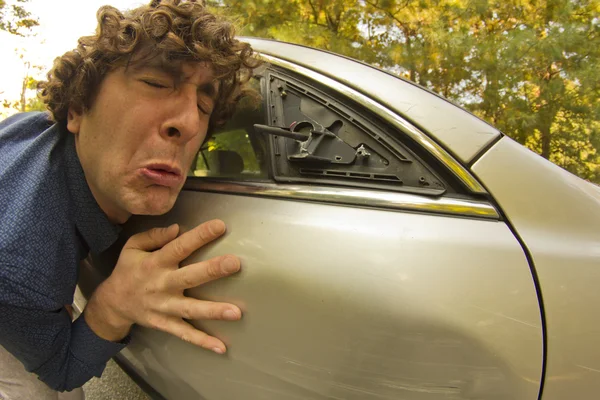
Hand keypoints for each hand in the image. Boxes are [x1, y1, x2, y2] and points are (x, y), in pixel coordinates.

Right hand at [84, 219, 240, 353]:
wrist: (112, 303)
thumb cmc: (129, 270)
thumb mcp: (133, 247)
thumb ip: (154, 235)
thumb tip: (177, 228)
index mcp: (156, 262)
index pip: (180, 246)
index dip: (199, 235)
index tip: (220, 226)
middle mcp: (162, 284)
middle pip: (190, 276)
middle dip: (213, 270)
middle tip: (235, 263)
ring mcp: (165, 306)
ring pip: (191, 309)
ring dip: (213, 311)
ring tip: (236, 312)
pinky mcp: (165, 323)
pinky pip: (185, 333)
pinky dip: (202, 341)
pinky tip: (221, 347)